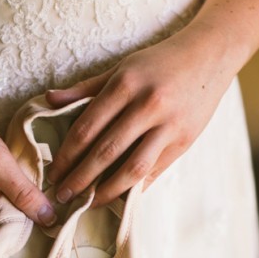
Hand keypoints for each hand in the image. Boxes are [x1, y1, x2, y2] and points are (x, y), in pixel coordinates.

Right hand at [0, 87, 57, 232]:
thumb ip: (24, 194)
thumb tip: (50, 221)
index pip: (25, 234)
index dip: (48, 223)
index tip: (71, 207)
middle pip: (22, 224)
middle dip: (42, 209)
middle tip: (66, 189)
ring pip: (17, 210)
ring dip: (32, 198)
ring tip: (55, 182)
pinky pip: (8, 199)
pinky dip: (21, 189)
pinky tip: (32, 177)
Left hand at [44, 26, 233, 206]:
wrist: (210, 54)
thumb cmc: (158, 63)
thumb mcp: (120, 69)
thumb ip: (84, 88)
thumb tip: (48, 99)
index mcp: (124, 86)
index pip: (86, 129)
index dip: (66, 156)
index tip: (52, 173)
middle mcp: (147, 105)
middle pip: (105, 152)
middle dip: (80, 179)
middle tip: (62, 196)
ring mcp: (169, 125)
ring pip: (132, 167)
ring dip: (107, 191)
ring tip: (88, 203)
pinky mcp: (185, 140)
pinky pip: (155, 170)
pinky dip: (134, 187)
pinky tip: (117, 196)